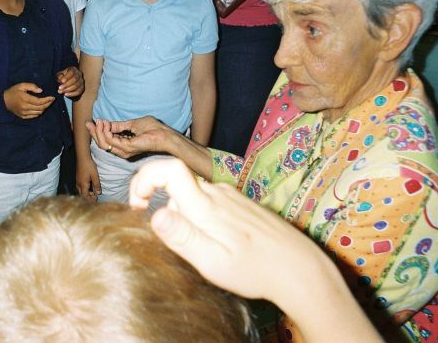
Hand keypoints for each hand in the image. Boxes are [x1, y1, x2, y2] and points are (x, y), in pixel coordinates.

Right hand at [3, 82, 54, 118]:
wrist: (4, 100)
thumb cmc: (13, 91)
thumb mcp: (22, 85)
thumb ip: (32, 86)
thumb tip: (41, 90)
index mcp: (25, 99)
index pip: (39, 101)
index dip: (47, 100)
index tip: (52, 97)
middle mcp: (25, 107)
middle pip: (40, 108)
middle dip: (48, 104)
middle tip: (51, 100)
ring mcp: (24, 113)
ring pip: (38, 113)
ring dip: (44, 108)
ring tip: (46, 103)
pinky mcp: (23, 116)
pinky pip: (34, 116)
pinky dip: (38, 112)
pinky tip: (40, 108)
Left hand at [56, 66, 84, 97]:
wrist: (66, 82)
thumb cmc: (62, 77)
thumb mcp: (59, 75)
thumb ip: (59, 76)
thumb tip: (62, 81)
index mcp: (73, 69)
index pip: (71, 72)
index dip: (67, 77)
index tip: (62, 81)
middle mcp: (79, 74)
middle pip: (75, 79)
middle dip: (67, 84)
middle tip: (60, 88)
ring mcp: (81, 81)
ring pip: (77, 86)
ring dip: (68, 89)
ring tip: (61, 92)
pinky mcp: (82, 87)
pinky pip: (78, 91)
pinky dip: (72, 94)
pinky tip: (65, 94)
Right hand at [75, 155, 100, 201]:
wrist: (82, 157)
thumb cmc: (89, 165)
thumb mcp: (95, 175)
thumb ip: (97, 184)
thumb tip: (98, 193)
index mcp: (83, 184)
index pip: (85, 196)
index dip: (90, 199)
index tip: (96, 199)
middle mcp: (78, 184)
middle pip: (82, 194)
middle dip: (88, 197)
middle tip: (95, 197)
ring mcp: (77, 181)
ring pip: (81, 191)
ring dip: (87, 193)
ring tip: (93, 192)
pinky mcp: (78, 178)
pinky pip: (80, 187)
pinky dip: (85, 189)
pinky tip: (89, 187)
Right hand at [86, 116, 172, 158]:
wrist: (165, 134)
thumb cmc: (154, 129)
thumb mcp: (132, 124)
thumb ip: (119, 126)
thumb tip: (107, 123)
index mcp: (124, 145)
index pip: (106, 142)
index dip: (97, 132)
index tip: (91, 122)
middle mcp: (123, 150)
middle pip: (102, 144)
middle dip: (94, 133)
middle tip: (90, 123)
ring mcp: (125, 150)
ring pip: (104, 144)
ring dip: (99, 132)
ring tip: (100, 122)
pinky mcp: (128, 147)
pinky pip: (111, 141)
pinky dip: (106, 133)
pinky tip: (105, 125)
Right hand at [130, 159, 324, 303]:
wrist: (300, 268)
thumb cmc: (254, 269)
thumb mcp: (211, 261)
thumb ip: (181, 236)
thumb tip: (155, 214)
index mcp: (205, 204)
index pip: (168, 168)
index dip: (144, 178)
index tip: (137, 205)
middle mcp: (217, 192)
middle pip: (176, 184)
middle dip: (164, 207)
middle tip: (174, 242)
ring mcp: (231, 195)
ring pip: (194, 195)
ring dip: (186, 216)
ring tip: (201, 248)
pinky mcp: (241, 203)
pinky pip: (211, 201)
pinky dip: (203, 217)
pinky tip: (219, 243)